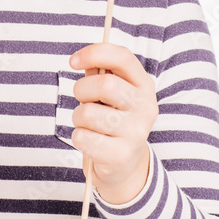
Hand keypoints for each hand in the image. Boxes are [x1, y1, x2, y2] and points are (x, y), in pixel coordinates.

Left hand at [68, 43, 158, 204]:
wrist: (124, 165)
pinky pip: (82, 137)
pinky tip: (91, 141)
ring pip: (88, 113)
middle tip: (82, 99)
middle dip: (82, 90)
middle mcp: (146, 107)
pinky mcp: (121, 155)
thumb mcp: (110, 94)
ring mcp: (136, 133)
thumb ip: (99, 72)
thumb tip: (82, 59)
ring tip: (88, 124)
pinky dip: (78, 137)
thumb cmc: (112, 120)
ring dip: (78, 117)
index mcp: (144, 85)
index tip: (73, 61)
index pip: (122, 57)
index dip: (94, 53)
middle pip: (105, 85)